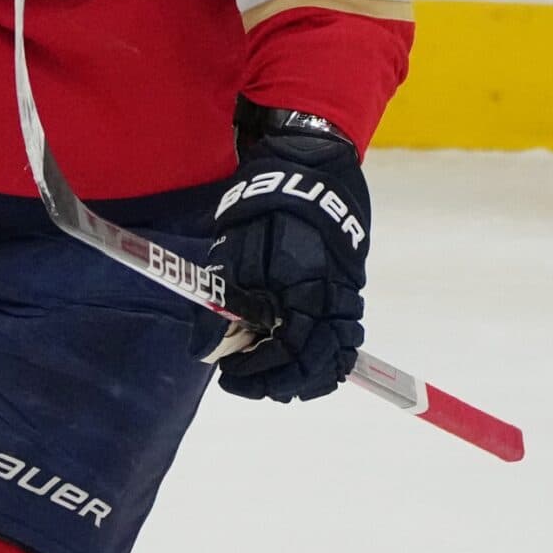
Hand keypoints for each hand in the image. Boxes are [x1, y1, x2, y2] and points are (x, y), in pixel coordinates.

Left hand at [208, 109, 369, 402]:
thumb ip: (226, 304)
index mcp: (304, 291)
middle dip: (279, 382)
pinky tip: (301, 362)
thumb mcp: (234, 253)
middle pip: (317, 363)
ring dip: (306, 375)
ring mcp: (345, 294)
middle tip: (243, 382)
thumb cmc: (263, 208)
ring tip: (272, 381)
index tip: (227, 375)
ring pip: (338, 354)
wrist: (306, 170)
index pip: (288, 353)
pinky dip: (327, 357)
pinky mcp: (348, 288)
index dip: (257, 372)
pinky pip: (346, 336)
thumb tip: (204, 350)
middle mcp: (332, 299)